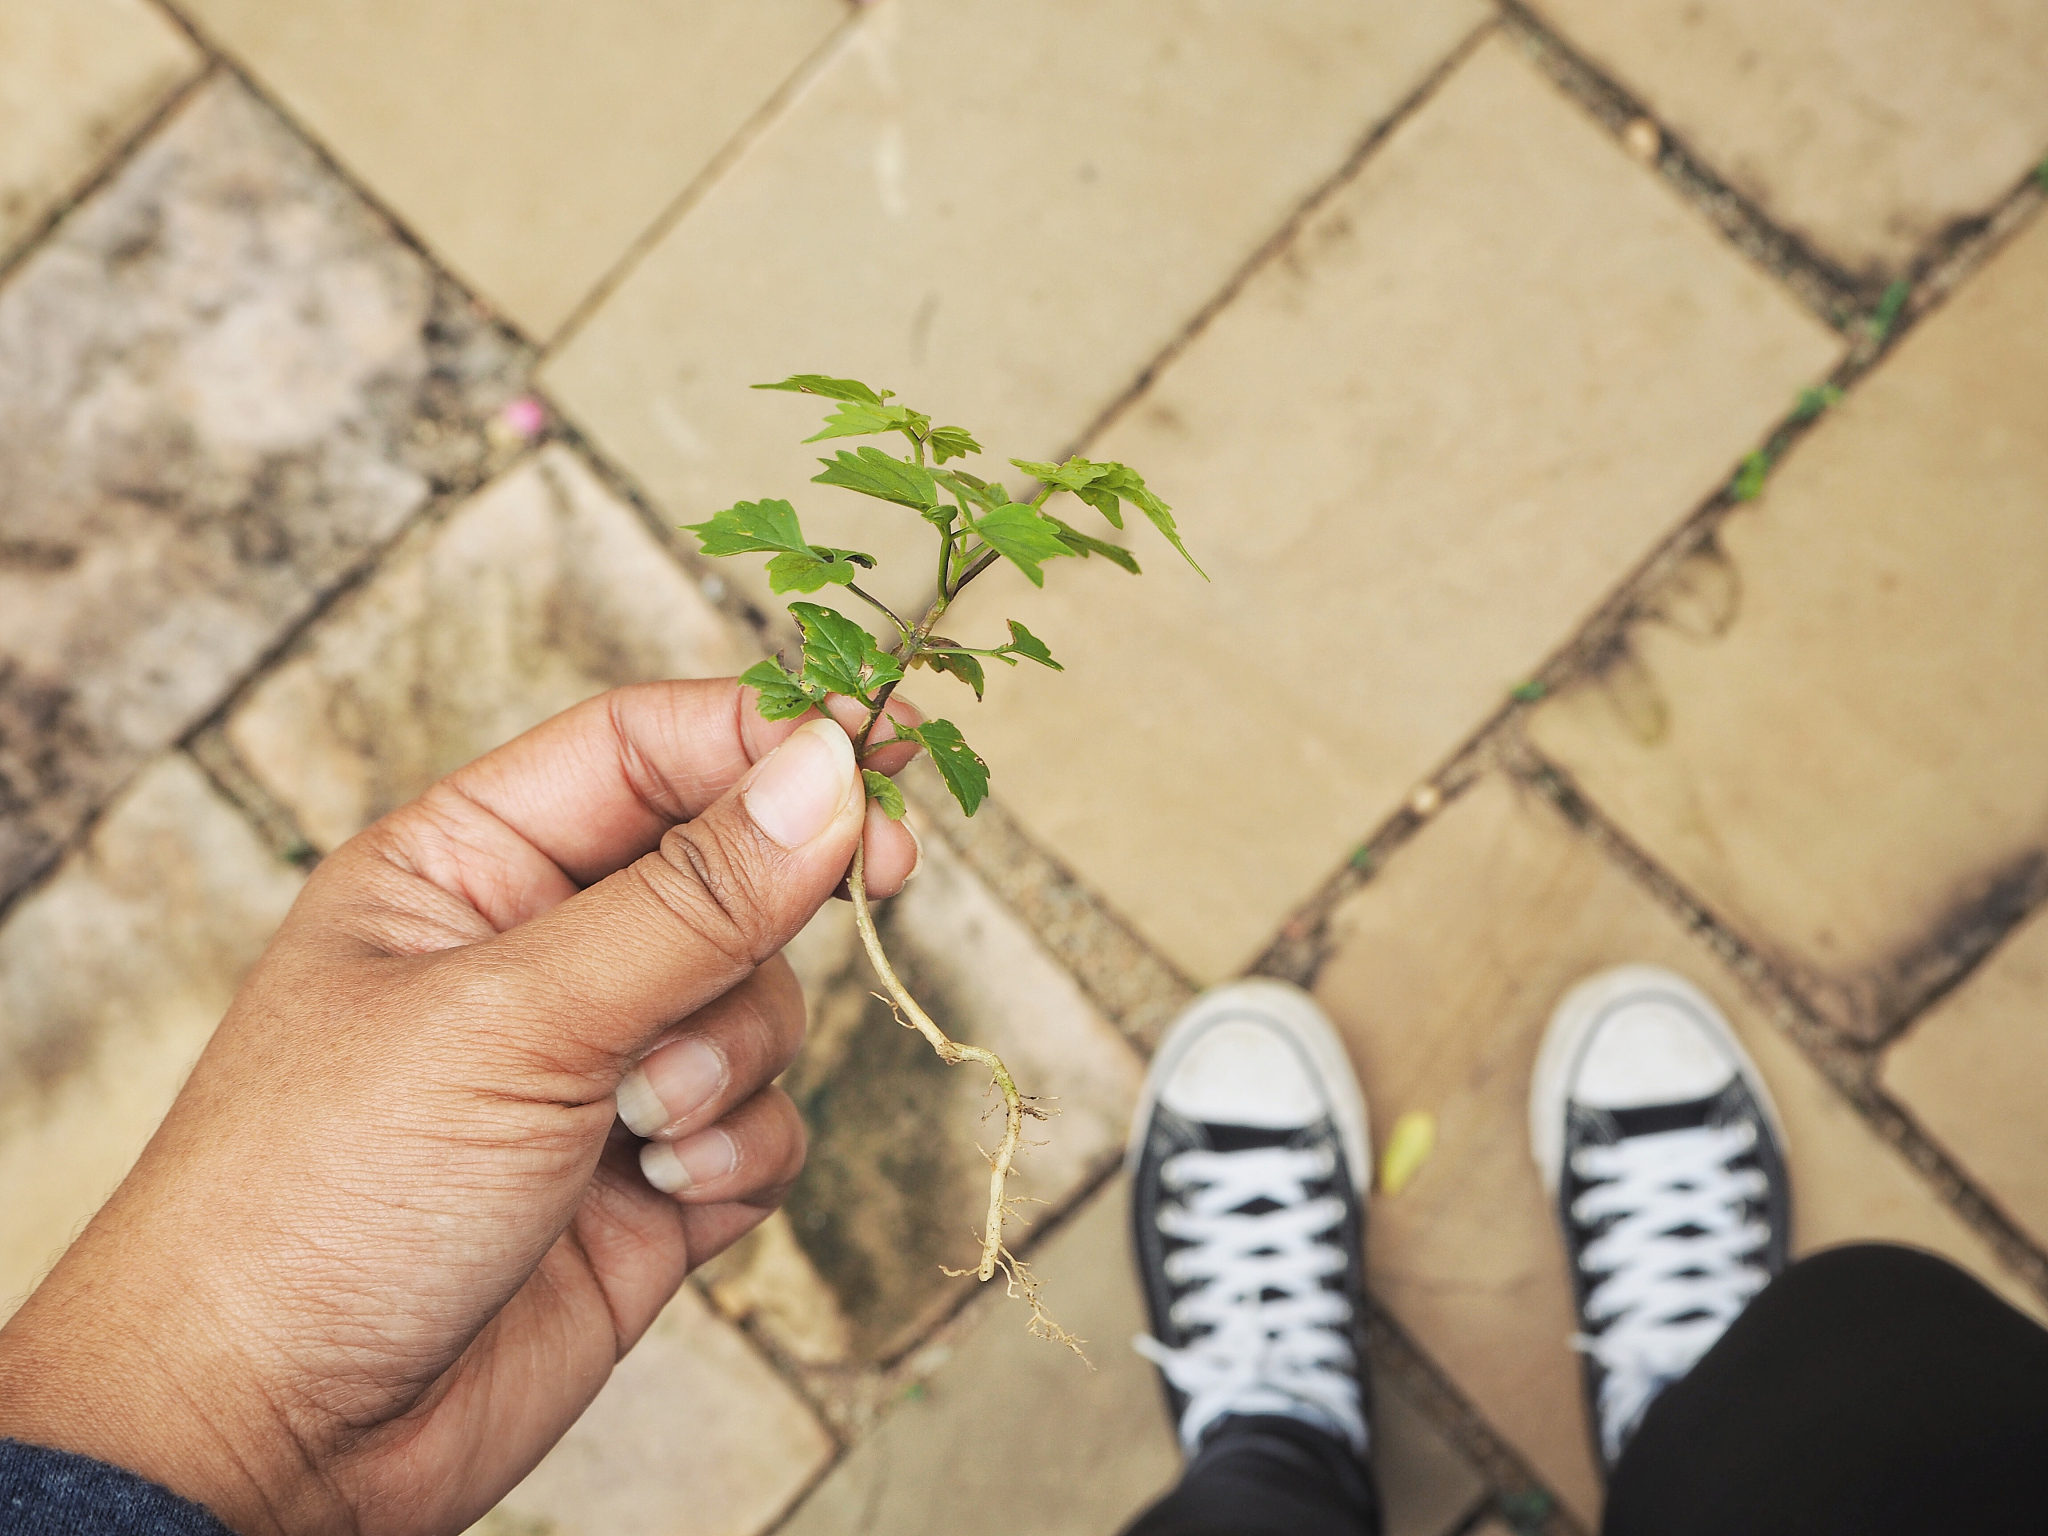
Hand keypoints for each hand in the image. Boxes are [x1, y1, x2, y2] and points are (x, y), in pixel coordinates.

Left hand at [0, 680, 921, 1535]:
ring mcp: (601, 1070)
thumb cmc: (316, 1198)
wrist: (272, 1444)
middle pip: (728, 867)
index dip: (766, 735)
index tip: (883, 751)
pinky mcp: (649, 1179)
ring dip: (734, 1056)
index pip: (644, 749)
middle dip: (780, 897)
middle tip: (882, 876)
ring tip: (647, 1121)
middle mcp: (543, 955)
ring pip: (762, 1001)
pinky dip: (740, 1151)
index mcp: (470, 868)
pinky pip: (766, 1123)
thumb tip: (827, 776)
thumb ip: (689, 900)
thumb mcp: (511, 1017)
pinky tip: (662, 1190)